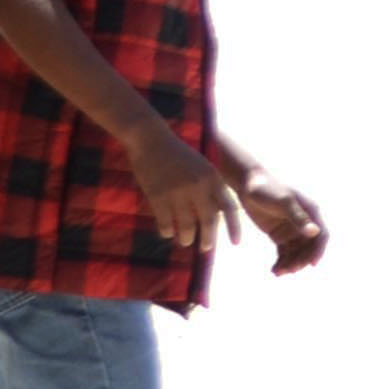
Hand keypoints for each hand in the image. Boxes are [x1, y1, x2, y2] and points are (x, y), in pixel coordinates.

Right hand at [121, 122, 234, 250]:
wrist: (151, 139)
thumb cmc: (178, 154)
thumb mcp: (202, 167)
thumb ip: (211, 188)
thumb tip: (219, 214)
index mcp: (213, 178)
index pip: (229, 207)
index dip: (234, 227)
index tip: (236, 243)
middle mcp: (199, 186)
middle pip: (209, 221)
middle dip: (208, 239)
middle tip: (206, 249)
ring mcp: (178, 191)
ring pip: (186, 225)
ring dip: (186, 237)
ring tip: (185, 242)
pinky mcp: (158, 195)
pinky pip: (165, 222)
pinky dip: (167, 231)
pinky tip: (167, 233)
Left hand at [237, 171, 330, 274]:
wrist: (246, 184)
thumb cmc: (267, 189)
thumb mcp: (283, 202)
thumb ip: (298, 217)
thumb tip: (315, 232)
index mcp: (310, 213)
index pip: (321, 236)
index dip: (319, 251)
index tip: (312, 264)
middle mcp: (304, 223)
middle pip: (308, 248)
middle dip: (300, 260)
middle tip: (289, 270)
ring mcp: (291, 230)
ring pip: (296, 253)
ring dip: (290, 264)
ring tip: (277, 272)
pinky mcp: (279, 235)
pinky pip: (284, 253)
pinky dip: (281, 262)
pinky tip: (274, 270)